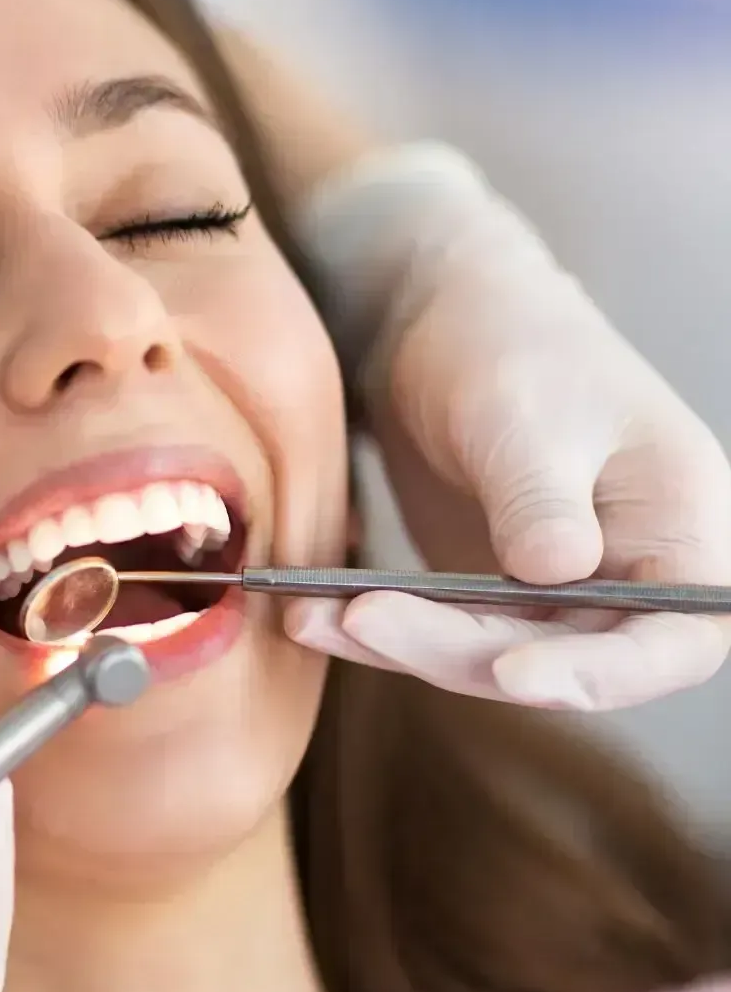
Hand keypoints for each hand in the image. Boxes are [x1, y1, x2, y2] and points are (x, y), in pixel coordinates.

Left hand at [288, 144, 730, 710]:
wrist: (438, 317)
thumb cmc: (506, 342)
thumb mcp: (522, 413)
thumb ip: (539, 497)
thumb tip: (556, 572)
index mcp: (679, 524)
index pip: (680, 637)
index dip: (605, 674)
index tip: (514, 673)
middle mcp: (629, 572)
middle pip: (569, 660)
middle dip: (463, 653)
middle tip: (368, 619)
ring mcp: (555, 589)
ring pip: (492, 656)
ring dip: (403, 648)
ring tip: (315, 618)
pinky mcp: (488, 591)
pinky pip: (440, 631)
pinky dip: (377, 630)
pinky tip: (311, 618)